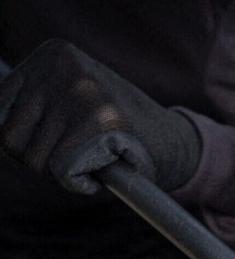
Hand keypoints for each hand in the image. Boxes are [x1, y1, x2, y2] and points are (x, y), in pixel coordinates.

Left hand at [0, 39, 199, 193]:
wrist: (175, 143)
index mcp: (54, 54)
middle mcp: (65, 67)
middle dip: (39, 158)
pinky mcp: (101, 123)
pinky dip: (79, 183)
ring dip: (60, 172)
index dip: (26, 139)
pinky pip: (62, 172)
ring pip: (33, 159)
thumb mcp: (69, 102)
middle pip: (9, 137)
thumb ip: (32, 105)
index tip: (59, 139)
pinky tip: (103, 169)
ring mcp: (83, 92)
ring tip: (92, 157)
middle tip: (78, 153)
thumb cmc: (117, 132)